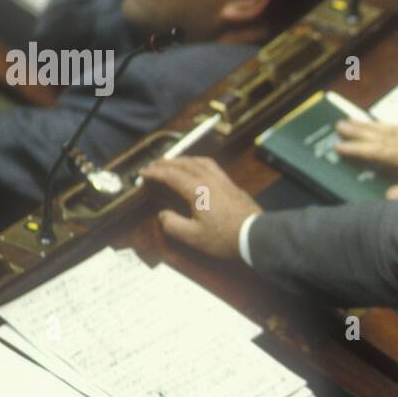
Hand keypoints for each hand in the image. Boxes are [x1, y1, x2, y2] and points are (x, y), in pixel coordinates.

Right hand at [138, 157, 261, 260]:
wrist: (255, 234)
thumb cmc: (223, 237)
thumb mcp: (193, 236)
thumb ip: (173, 225)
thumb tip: (163, 215)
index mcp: (196, 189)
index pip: (171, 175)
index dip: (155, 173)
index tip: (143, 173)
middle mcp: (208, 178)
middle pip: (184, 164)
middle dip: (166, 163)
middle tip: (153, 165)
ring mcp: (222, 179)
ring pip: (198, 161)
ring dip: (182, 159)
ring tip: (172, 162)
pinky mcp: (231, 183)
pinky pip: (211, 165)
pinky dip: (198, 162)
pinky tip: (198, 167)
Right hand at [333, 119, 397, 200]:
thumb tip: (389, 196)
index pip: (383, 152)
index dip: (361, 149)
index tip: (339, 146)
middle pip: (384, 136)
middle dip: (361, 132)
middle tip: (338, 126)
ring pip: (391, 129)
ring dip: (370, 125)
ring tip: (351, 120)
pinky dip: (388, 126)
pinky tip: (381, 125)